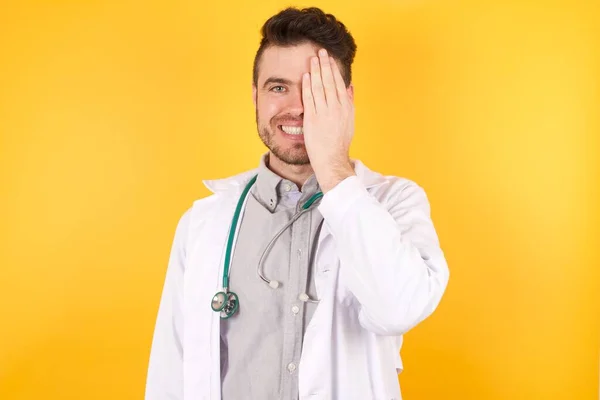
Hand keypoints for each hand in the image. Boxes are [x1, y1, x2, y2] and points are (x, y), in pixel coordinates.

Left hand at [302, 48, 355, 192]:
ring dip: (315, 71)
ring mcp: (324, 113)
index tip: (329, 58)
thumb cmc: (340, 142)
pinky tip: (305, 76)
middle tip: (320, 51)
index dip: (333, 69)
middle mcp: (336, 108)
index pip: (338, 83)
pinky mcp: (313, 119)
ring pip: (319, 87)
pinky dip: (307, 86)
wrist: (332, 159)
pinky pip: (310, 99)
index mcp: (346, 107)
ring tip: (312, 59)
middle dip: (324, 65)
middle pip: (329, 81)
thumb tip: (349, 86)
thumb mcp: (350, 120)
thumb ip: (349, 102)